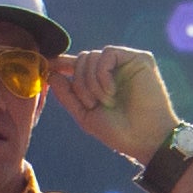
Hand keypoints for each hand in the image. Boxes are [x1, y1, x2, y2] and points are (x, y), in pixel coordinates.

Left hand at [52, 46, 176, 164]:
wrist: (144, 139)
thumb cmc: (118, 132)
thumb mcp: (85, 116)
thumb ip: (67, 96)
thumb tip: (50, 74)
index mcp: (100, 82)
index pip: (78, 65)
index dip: (61, 63)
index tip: (47, 64)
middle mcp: (113, 70)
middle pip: (81, 60)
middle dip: (80, 84)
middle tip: (93, 103)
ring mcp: (126, 63)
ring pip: (91, 56)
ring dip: (92, 83)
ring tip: (107, 101)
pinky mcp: (138, 58)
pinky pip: (107, 54)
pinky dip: (103, 75)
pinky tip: (112, 92)